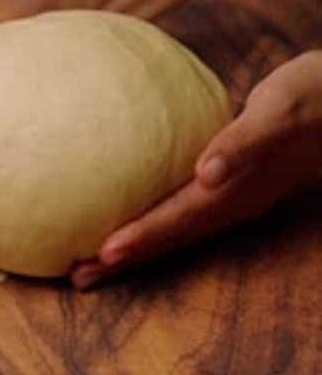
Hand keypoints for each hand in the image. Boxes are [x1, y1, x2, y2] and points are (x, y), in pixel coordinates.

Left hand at [71, 51, 321, 289]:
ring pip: (173, 230)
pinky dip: (152, 221)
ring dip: (134, 248)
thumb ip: (243, 142)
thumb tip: (206, 172)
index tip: (101, 254)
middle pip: (169, 238)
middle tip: (76, 277)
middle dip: (125, 259)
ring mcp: (232, 199)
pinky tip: (132, 215)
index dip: (141, 237)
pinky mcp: (230, 185)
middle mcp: (231, 203)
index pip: (178, 220)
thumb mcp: (280, 111)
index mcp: (237, 190)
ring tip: (92, 262)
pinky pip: (181, 209)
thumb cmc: (312, 97)